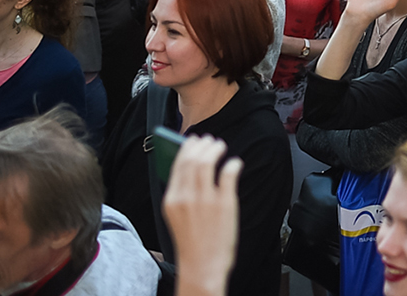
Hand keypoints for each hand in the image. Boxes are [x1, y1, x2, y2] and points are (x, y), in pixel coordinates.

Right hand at [162, 136, 241, 295]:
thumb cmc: (191, 241)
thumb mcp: (177, 215)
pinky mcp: (224, 203)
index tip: (193, 140)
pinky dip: (232, 163)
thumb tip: (190, 166)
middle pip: (193, 159)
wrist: (202, 265)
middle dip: (202, 145)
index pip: (178, 164)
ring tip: (221, 147)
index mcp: (172, 200)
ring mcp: (206, 199)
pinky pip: (228, 173)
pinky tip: (234, 163)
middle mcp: (186, 197)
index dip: (187, 148)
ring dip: (216, 149)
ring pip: (209, 161)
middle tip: (211, 141)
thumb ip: (181, 192)